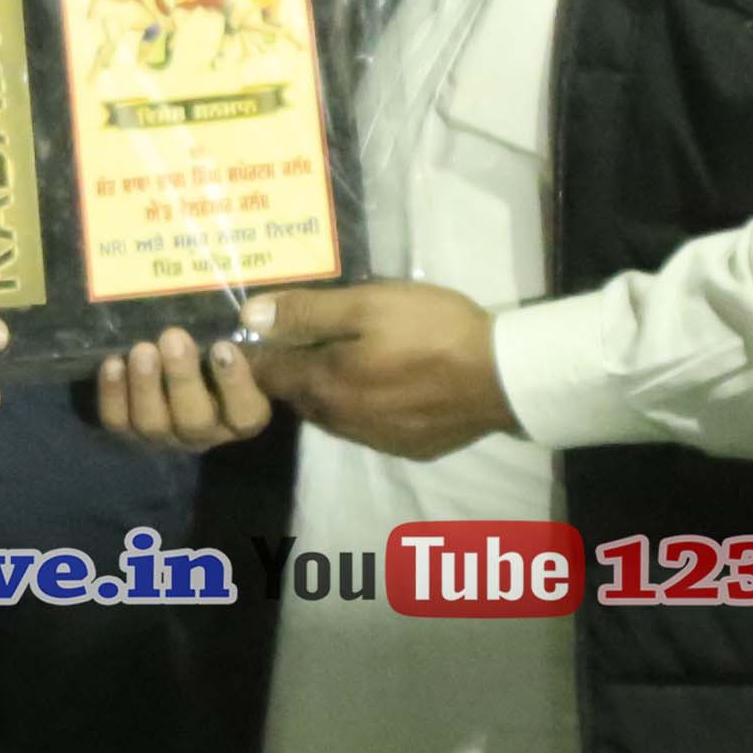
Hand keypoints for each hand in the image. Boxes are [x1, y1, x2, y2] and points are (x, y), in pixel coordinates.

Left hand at [90, 324, 272, 453]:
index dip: (234, 385)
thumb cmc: (226, 343)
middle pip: (195, 422)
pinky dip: (112, 395)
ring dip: (145, 387)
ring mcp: (167, 435)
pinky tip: (113, 363)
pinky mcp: (133, 430)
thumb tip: (255, 310)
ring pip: (153, 425)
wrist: (183, 353)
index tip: (223, 347)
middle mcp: (207, 432)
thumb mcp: (250, 337)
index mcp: (243, 414)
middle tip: (174, 337)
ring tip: (142, 349)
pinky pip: (119, 422)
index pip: (245, 414)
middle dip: (182, 380)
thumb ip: (260, 331)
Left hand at [248, 280, 513, 461]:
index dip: (258, 353)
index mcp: (324, 384)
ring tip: (353, 360)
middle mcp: (340, 421)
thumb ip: (307, 312)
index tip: (261, 333)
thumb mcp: (367, 305)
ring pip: (334, 414)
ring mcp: (375, 440)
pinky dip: (367, 406)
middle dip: (295, 370)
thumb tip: (250, 319)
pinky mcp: (406, 448)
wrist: (502, 377)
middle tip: (311, 338)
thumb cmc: (431, 330)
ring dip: (332, 390)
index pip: (267, 375)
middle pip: (299, 396)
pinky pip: (369, 427)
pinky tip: (391, 385)